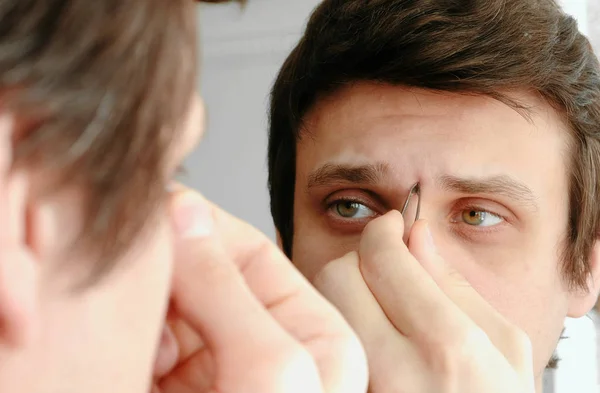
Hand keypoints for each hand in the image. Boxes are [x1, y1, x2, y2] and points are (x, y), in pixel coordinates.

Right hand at [151, 186, 367, 392]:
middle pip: (206, 275)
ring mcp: (221, 368)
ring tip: (137, 325)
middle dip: (170, 267)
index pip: (254, 254)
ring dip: (147, 305)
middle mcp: (267, 349)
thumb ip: (226, 289)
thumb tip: (184, 213)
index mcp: (315, 339)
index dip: (205, 225)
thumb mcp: (267, 372)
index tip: (162, 206)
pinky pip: (145, 340)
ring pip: (169, 305)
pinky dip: (132, 338)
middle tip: (136, 259)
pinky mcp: (178, 386)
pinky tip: (133, 358)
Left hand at [313, 211, 534, 392]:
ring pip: (320, 308)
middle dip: (358, 259)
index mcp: (447, 348)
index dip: (383, 230)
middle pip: (337, 276)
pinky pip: (323, 346)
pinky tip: (366, 339)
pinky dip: (337, 328)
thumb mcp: (505, 349)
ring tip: (377, 307)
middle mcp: (394, 372)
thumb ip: (457, 286)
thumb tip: (417, 235)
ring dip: (344, 294)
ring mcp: (360, 390)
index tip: (390, 226)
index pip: (381, 256)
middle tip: (381, 267)